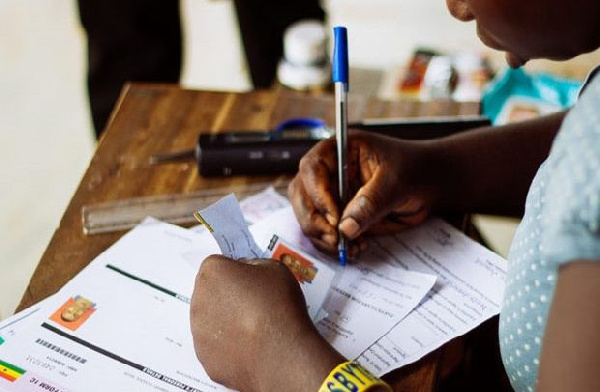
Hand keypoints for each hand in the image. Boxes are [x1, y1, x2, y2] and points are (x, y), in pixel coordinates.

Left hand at [190, 255, 344, 390]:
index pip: (218, 266)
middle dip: (228, 296)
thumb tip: (246, 274)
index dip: (236, 272)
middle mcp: (198, 299)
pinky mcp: (204, 357)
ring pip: (210, 321)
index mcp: (212, 272)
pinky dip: (229, 347)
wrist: (281, 352)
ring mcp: (198, 331)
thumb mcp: (274, 268)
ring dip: (226, 322)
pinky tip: (250, 346)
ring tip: (254, 328)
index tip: (251, 281)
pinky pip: (216, 347)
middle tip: (254, 305)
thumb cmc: (278, 306)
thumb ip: (253, 265)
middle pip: (211, 293)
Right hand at [288, 130, 436, 254]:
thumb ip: (371, 203)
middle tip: (335, 239)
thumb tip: (346, 228)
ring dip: (323, 238)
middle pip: (301, 195)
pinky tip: (356, 249)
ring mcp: (330, 195)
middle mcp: (328, 172)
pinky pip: (324, 233)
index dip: (317, 193)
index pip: (312, 168)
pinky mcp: (337, 216)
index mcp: (338, 151)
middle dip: (314, 221)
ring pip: (309, 218)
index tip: (334, 217)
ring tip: (350, 248)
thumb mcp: (396, 182)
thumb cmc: (414, 169)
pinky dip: (334, 246)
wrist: (428, 184)